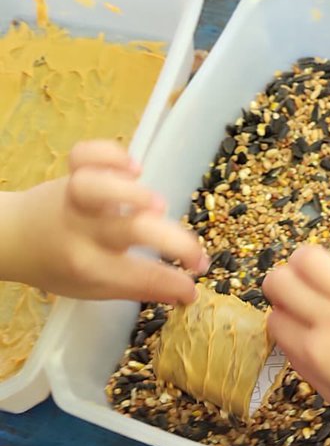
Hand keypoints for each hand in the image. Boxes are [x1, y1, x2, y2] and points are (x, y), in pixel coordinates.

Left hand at [2, 140, 207, 302]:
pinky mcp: (70, 173)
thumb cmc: (59, 266)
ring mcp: (74, 200)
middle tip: (195, 255)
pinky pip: (85, 154)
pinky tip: (132, 168)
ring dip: (134, 194)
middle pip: (133, 230)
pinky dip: (111, 154)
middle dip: (177, 243)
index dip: (176, 283)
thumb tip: (183, 291)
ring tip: (158, 205)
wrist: (15, 239)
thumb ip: (138, 288)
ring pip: (99, 187)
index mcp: (89, 269)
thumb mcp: (95, 288)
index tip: (196, 283)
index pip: (141, 277)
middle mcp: (82, 233)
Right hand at [262, 236, 329, 442]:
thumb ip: (306, 366)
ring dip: (307, 262)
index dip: (281, 316)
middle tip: (299, 290)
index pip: (275, 319)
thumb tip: (288, 336)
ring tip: (324, 272)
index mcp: (316, 354)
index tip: (295, 316)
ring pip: (309, 257)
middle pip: (279, 282)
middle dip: (281, 284)